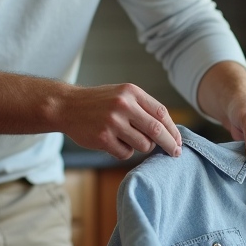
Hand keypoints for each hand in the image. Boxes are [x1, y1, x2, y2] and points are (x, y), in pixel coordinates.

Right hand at [59, 83, 182, 160]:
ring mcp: (112, 122)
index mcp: (131, 92)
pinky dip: (124, 151)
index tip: (178, 141)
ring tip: (128, 139)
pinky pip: (125, 153)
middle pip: (157, 130)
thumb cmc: (98, 102)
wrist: (66, 106)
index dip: (173, 129)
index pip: (161, 113)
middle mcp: (123, 105)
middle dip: (170, 144)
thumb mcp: (121, 94)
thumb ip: (143, 107)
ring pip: (143, 144)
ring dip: (142, 147)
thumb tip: (169, 130)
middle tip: (175, 153)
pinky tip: (113, 142)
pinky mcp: (103, 138)